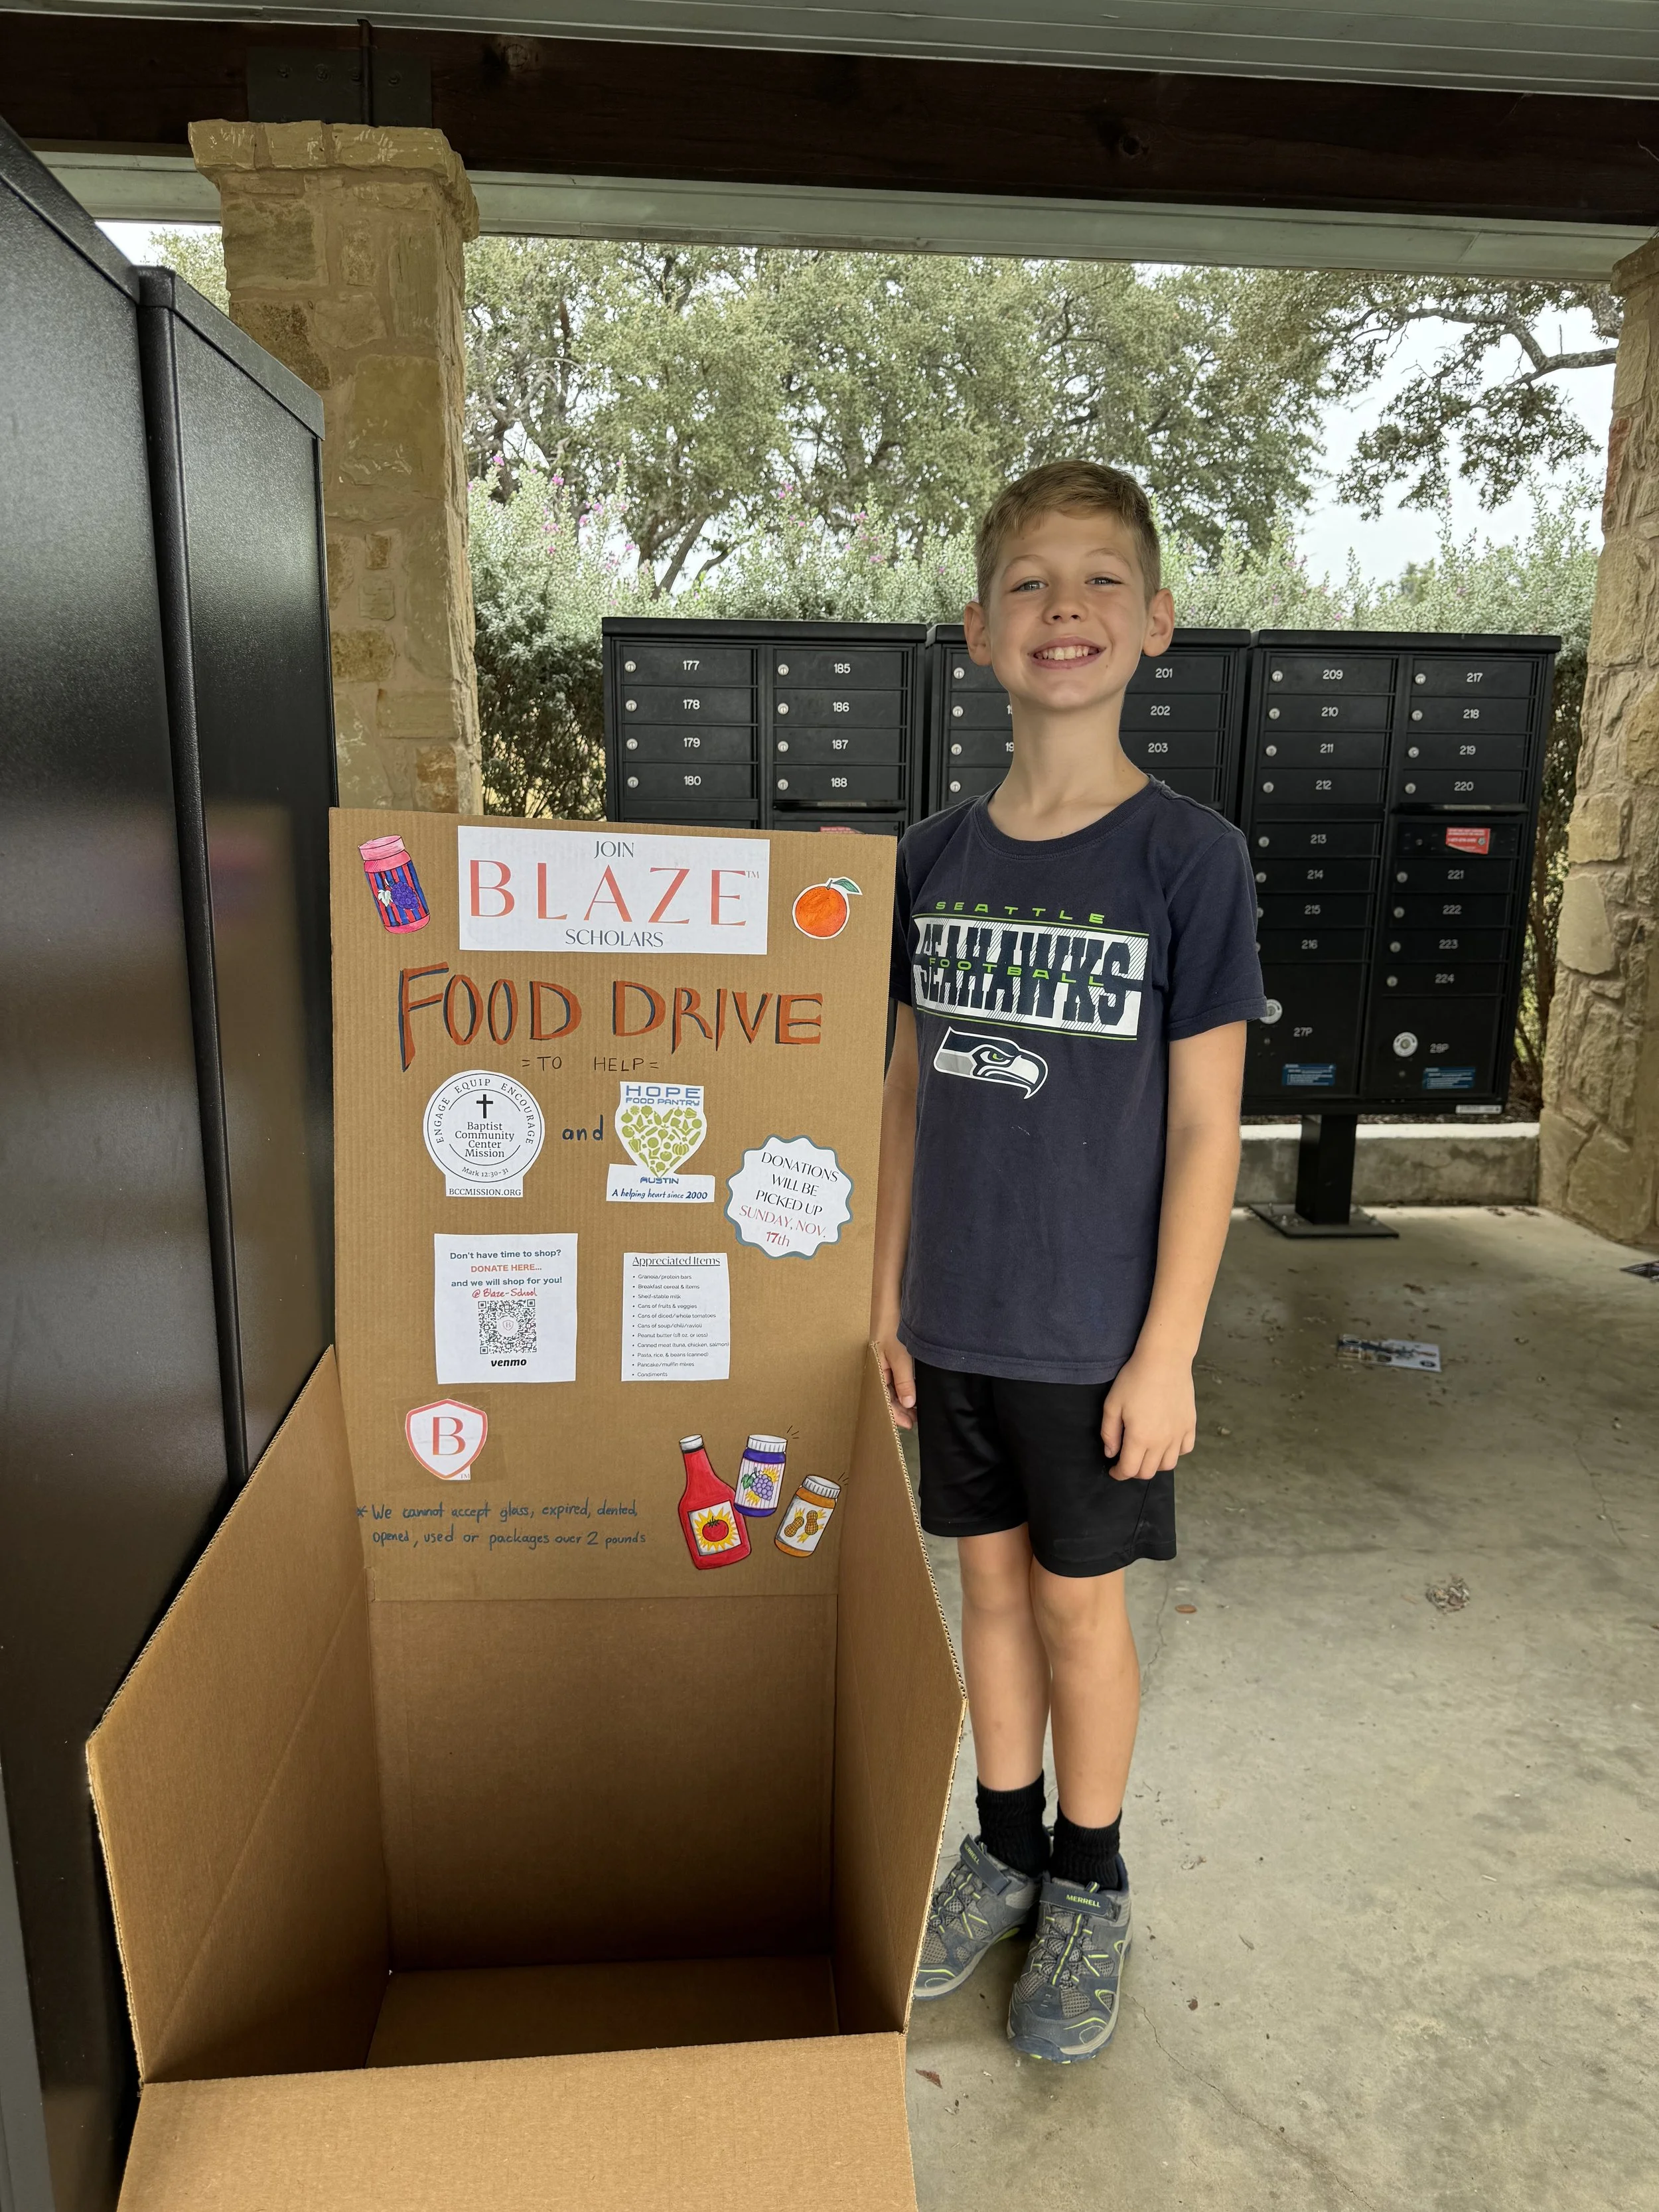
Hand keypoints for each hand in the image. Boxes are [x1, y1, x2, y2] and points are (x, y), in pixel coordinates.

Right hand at [874, 1321, 916, 1429]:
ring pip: (894, 1387)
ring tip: (918, 1408)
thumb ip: (904, 1379)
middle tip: (917, 1419)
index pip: (884, 1399)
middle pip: (889, 1396)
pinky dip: (908, 1386)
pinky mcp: (895, 1356)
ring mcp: (887, 1362)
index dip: (896, 1413)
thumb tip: (908, 1403)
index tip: (910, 1423)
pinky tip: (916, 1390)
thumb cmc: (892, 1327)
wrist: (892, 1301)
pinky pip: (899, 1377)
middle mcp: (880, 1369)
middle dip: (901, 1409)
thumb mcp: (900, 1355)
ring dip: (905, 1398)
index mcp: (876, 1370)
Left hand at [1102, 1348, 1195, 1480]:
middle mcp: (1161, 1442)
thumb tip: (1111, 1453)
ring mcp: (1178, 1435)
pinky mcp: (1190, 1425)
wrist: (1164, 1361)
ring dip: (1155, 1464)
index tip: (1114, 1470)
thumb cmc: (1134, 1379)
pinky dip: (1175, 1452)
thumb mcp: (1112, 1404)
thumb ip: (1109, 1432)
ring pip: (1168, 1465)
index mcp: (1139, 1438)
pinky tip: (1166, 1443)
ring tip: (1146, 1453)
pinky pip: (1185, 1450)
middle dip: (1134, 1471)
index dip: (1118, 1473)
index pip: (1129, 1470)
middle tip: (1127, 1460)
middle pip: (1148, 1472)